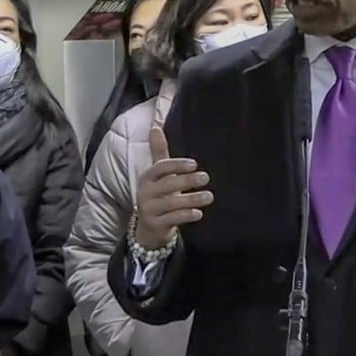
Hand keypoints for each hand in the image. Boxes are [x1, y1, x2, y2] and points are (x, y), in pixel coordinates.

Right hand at [133, 126, 213, 248]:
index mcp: (147, 178)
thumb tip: (155, 126)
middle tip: (206, 177)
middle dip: (187, 181)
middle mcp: (146, 193)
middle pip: (167, 185)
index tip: (194, 164)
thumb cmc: (158, 195)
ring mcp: (150, 210)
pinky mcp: (156, 225)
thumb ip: (159, 152)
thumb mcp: (158, 174)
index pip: (160, 168)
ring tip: (209, 196)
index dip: (176, 165)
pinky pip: (172, 220)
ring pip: (172, 203)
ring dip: (192, 199)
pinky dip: (186, 216)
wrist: (148, 228)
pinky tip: (199, 213)